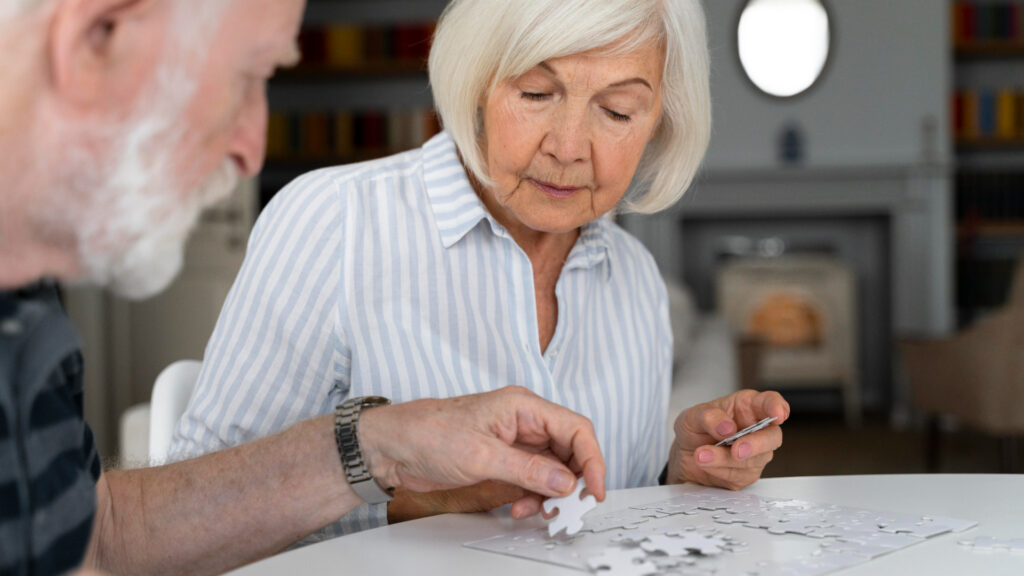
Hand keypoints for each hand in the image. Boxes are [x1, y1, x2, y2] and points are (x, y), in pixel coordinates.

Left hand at [358, 386, 605, 514]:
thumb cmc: (428, 433)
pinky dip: (534, 496)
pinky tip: (522, 507)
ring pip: (553, 468)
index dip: (592, 459)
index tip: (594, 489)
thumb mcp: (481, 455)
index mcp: (523, 407)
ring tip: (539, 511)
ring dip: (552, 493)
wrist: (393, 446)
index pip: (575, 428)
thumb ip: (528, 469)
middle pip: (570, 450)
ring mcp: (514, 442)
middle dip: (573, 481)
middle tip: (570, 508)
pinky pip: (533, 479)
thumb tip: (565, 481)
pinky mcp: (503, 460)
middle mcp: (524, 421)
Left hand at [667, 389, 788, 489]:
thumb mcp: (693, 416)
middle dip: (756, 445)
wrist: (684, 456)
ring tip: (701, 455)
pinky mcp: (746, 474)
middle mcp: (756, 430)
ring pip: (753, 460)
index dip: (777, 407)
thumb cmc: (695, 430)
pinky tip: (705, 463)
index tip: (778, 414)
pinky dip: (718, 470)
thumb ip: (708, 417)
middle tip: (736, 450)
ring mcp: (755, 454)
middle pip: (772, 437)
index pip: (770, 402)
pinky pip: (738, 476)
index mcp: (748, 407)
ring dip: (724, 459)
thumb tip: (726, 427)